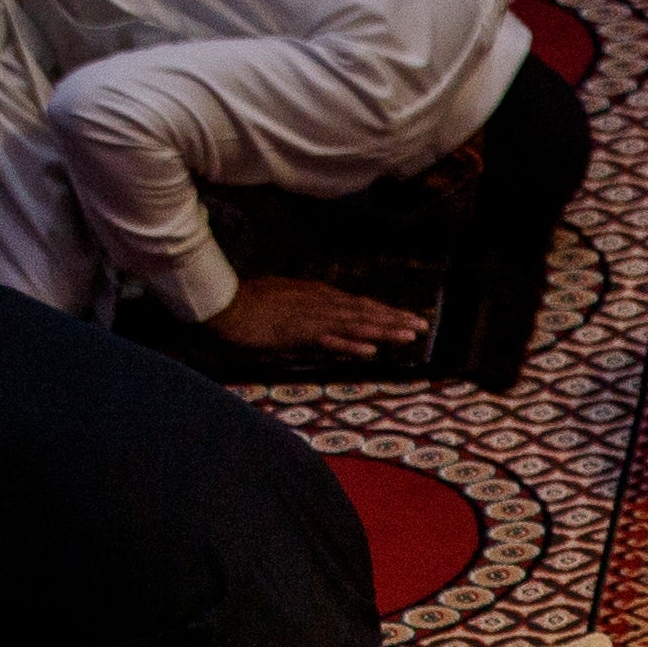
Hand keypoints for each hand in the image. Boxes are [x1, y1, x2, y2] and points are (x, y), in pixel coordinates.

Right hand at [204, 274, 427, 357]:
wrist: (224, 302)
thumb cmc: (250, 304)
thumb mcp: (286, 304)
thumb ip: (308, 311)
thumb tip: (325, 322)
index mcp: (318, 296)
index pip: (359, 305)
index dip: (385, 312)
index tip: (408, 318)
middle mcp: (320, 302)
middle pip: (364, 312)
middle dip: (394, 319)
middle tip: (423, 326)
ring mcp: (310, 316)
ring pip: (355, 324)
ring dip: (383, 330)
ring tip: (409, 336)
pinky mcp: (297, 331)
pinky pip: (329, 339)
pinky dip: (351, 344)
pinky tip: (371, 350)